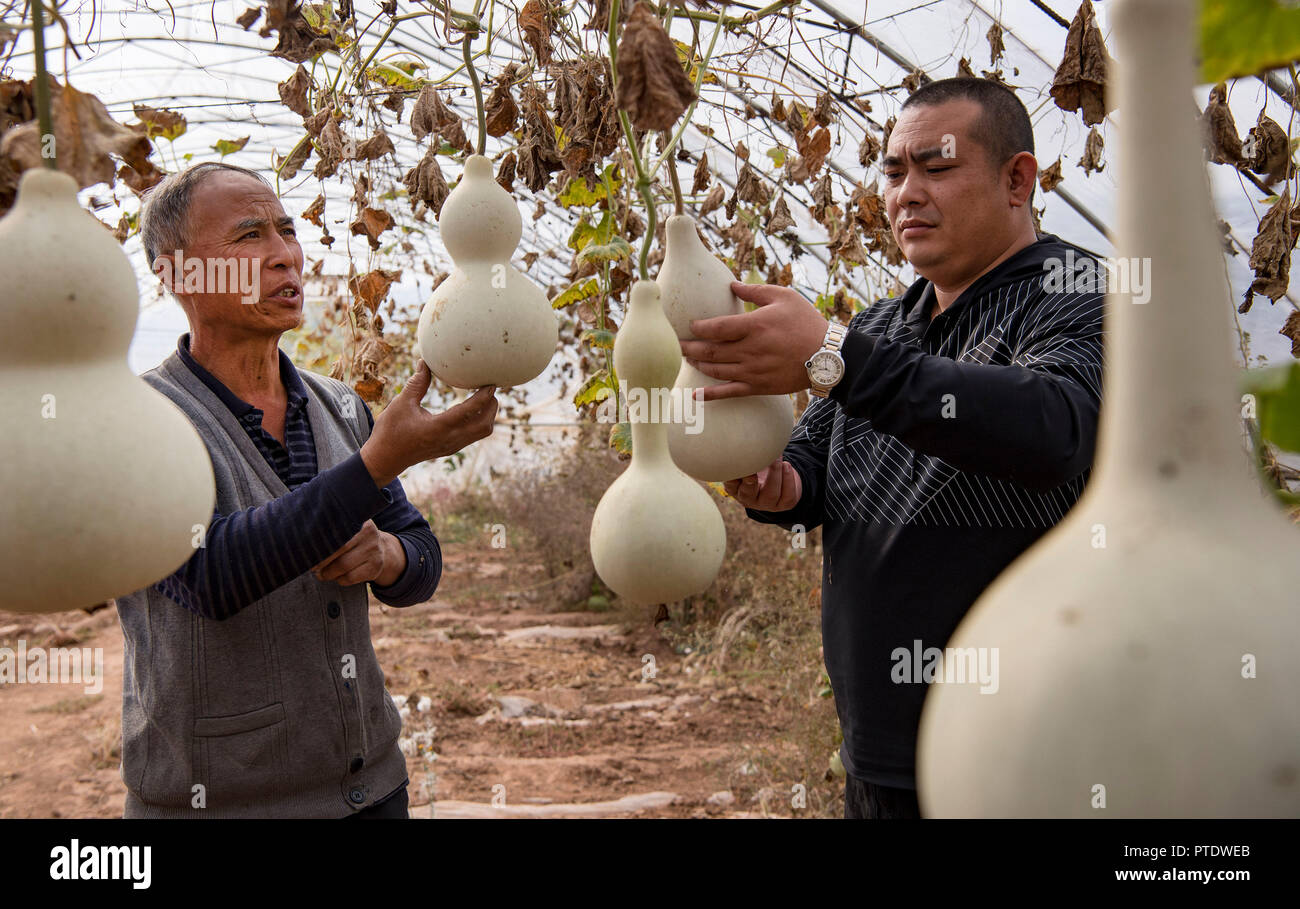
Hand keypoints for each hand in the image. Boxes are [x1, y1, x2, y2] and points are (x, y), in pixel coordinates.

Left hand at [313, 520, 406, 586]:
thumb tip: (300, 544)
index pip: (334, 531)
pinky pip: (350, 577)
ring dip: (327, 573)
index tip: (306, 552)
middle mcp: (368, 532)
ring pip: (342, 566)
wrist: (380, 549)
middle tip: (311, 567)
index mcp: (357, 518)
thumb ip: (326, 529)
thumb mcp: (345, 527)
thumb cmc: (351, 538)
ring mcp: (373, 550)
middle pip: (337, 549)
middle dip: (320, 561)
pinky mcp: (375, 567)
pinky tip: (337, 576)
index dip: (318, 543)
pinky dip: (339, 579)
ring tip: (321, 573)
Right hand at [360, 359, 497, 487]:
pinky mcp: (450, 448)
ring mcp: (452, 446)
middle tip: (490, 387)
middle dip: (492, 406)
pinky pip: (473, 435)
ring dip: (488, 414)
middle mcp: (449, 439)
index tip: (492, 383)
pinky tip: (473, 408)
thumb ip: (417, 383)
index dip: (483, 397)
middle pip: (484, 425)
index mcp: (438, 428)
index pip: (469, 412)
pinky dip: (479, 421)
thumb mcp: (401, 404)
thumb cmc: (390, 431)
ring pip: (481, 432)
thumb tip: (425, 362)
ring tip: (485, 396)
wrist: (385, 459)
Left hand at [679, 281, 828, 400]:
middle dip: (689, 347)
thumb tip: (731, 285)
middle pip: (710, 350)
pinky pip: (730, 393)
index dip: (698, 327)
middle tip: (675, 344)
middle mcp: (750, 350)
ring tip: (687, 359)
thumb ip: (755, 291)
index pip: (716, 327)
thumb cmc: (807, 322)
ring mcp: (753, 371)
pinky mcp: (759, 387)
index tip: (689, 325)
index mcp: (755, 325)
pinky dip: (711, 395)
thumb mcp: (784, 297)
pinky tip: (695, 395)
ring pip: (716, 370)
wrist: (828, 356)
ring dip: (698, 365)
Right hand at [724, 458, 801, 511]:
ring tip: (777, 459)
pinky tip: (787, 465)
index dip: (732, 477)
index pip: (731, 485)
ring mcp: (767, 503)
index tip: (736, 464)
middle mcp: (750, 499)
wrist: (777, 479)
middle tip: (753, 468)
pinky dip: (788, 479)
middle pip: (748, 493)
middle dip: (750, 481)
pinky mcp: (783, 504)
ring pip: (771, 494)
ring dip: (775, 474)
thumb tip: (744, 438)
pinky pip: (787, 495)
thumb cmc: (757, 467)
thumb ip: (744, 454)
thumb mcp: (748, 462)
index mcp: (736, 489)